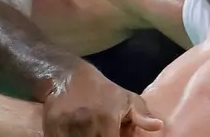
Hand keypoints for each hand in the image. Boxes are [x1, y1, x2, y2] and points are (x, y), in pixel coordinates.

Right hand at [43, 65, 161, 136]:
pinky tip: (78, 134)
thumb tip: (158, 126)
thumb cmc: (100, 90)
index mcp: (106, 121)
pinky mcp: (51, 131)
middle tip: (104, 133)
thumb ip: (141, 114)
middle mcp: (86, 127)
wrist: (65, 77)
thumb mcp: (124, 97)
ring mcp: (66, 130)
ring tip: (92, 133)